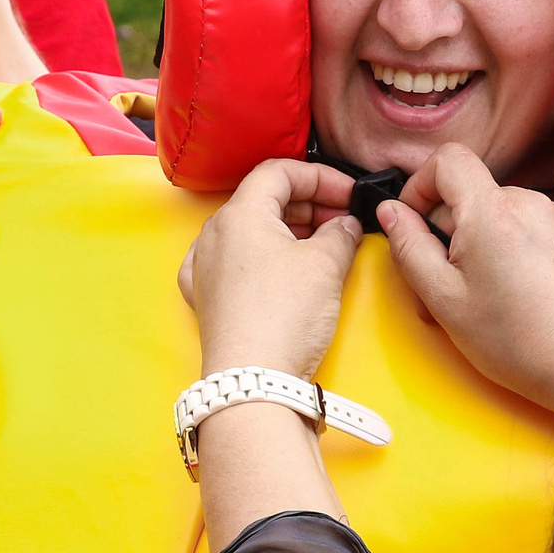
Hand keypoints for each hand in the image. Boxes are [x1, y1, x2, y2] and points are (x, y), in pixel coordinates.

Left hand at [178, 160, 364, 379]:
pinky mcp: (207, 299)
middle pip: (264, 200)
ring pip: (251, 232)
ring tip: (326, 247)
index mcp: (238, 214)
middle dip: (309, 204)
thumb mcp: (326, 265)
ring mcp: (205, 268)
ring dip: (291, 231)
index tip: (348, 193)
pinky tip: (286, 270)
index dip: (320, 177)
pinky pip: (237, 263)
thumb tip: (345, 226)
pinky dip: (266, 259)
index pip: (279, 172)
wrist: (253, 380)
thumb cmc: (283, 317)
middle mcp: (213, 235)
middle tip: (344, 221)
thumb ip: (341, 234)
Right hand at [383, 144, 553, 422]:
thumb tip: (391, 213)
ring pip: (494, 214)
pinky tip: (509, 293)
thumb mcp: (443, 299)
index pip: (447, 160)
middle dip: (446, 229)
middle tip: (441, 281)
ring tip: (478, 294)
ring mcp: (553, 217)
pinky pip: (522, 228)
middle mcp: (527, 203)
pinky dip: (505, 250)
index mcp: (491, 213)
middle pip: (469, 193)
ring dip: (476, 243)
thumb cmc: (520, 341)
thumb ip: (410, 248)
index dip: (420, 184)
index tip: (413, 220)